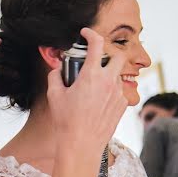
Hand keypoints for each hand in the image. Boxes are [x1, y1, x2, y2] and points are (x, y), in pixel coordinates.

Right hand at [46, 28, 127, 159]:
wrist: (82, 143)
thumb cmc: (67, 120)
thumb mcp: (55, 95)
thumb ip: (56, 76)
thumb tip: (58, 69)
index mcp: (92, 75)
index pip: (97, 44)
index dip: (91, 34)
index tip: (86, 33)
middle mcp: (109, 82)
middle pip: (119, 56)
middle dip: (109, 54)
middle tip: (97, 60)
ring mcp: (118, 94)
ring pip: (118, 75)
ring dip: (108, 74)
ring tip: (94, 85)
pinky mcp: (122, 105)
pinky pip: (119, 91)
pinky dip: (110, 90)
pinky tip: (99, 99)